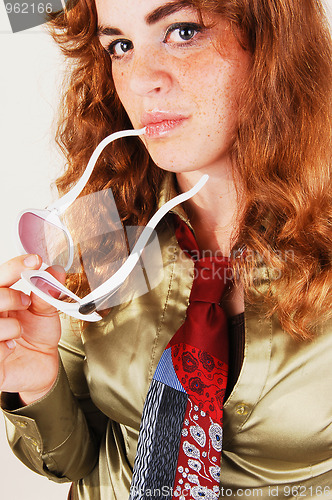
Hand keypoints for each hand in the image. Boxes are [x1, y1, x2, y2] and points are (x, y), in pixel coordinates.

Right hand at [0, 254, 65, 404]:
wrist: (40, 365)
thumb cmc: (37, 337)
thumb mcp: (45, 312)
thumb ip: (48, 292)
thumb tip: (56, 271)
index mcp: (1, 298)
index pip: (1, 276)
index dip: (15, 266)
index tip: (34, 261)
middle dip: (10, 296)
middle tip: (27, 303)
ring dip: (12, 326)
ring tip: (20, 332)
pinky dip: (4, 345)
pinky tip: (10, 348)